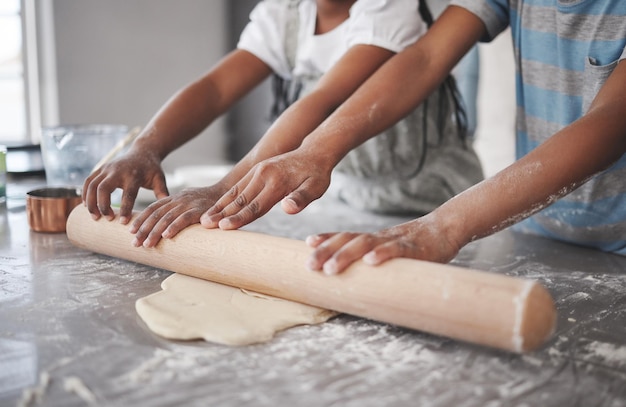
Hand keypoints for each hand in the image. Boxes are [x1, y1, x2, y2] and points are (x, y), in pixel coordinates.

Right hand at [82, 149, 167, 222]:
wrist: (143, 152)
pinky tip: (87, 206)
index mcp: (134, 175)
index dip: (124, 209)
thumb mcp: (159, 179)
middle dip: (102, 205)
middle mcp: (118, 171)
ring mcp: (107, 168)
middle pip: (103, 188)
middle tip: (106, 219)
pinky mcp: (101, 168)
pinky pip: (88, 181)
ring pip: (92, 185)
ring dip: (90, 201)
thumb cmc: (152, 169)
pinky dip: (85, 193)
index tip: (122, 222)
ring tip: (95, 217)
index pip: (128, 194)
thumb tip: (165, 211)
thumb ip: (162, 193)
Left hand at [129, 185, 227, 247]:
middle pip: (156, 214)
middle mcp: (179, 199)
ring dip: (154, 232)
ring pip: (166, 217)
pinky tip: (166, 236)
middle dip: (143, 229)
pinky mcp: (199, 210)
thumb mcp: (189, 203)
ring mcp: (189, 204)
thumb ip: (177, 211)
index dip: (141, 219)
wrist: (228, 192)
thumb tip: (165, 226)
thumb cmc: (209, 202)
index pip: (153, 208)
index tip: (130, 231)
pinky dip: (174, 227)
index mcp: (175, 198)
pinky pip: (184, 218)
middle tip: (134, 243)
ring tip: (146, 244)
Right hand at [200, 151, 331, 229]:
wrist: (314, 153)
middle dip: (222, 213)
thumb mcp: (316, 187)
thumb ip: (302, 198)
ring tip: (205, 218)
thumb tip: (288, 209)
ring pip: (236, 192)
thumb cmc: (317, 175)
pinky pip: (238, 186)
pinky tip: (217, 207)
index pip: (256, 205)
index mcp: (276, 182)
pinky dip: (226, 197)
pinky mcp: (256, 170)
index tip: (224, 228)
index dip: (239, 218)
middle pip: (241, 199)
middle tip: (205, 225)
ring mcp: (258, 171)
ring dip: (220, 206)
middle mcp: (263, 174)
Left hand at [305, 215, 461, 274]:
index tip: (308, 244)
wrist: (445, 229)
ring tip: (331, 268)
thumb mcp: (390, 250)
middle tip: (309, 265)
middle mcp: (379, 237)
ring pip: (366, 244)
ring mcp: (395, 241)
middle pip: (348, 240)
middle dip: (326, 252)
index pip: (345, 236)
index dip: (326, 239)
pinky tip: (370, 262)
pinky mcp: (413, 249)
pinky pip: (396, 250)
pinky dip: (382, 254)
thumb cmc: (415, 245)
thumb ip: (373, 259)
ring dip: (346, 255)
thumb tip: (355, 279)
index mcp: (373, 238)